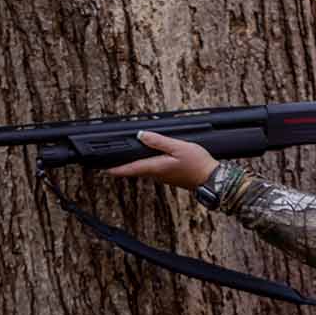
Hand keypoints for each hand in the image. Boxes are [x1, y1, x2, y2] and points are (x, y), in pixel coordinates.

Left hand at [104, 131, 219, 190]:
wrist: (212, 178)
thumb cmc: (198, 164)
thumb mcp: (178, 147)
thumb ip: (159, 141)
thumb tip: (142, 135)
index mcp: (156, 167)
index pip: (131, 168)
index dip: (116, 168)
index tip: (104, 169)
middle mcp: (157, 175)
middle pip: (135, 170)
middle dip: (123, 167)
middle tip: (110, 163)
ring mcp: (163, 177)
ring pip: (144, 170)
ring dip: (133, 166)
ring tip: (124, 161)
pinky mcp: (170, 176)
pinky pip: (153, 170)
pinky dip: (145, 165)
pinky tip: (146, 160)